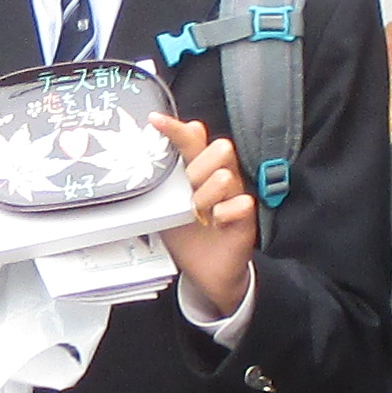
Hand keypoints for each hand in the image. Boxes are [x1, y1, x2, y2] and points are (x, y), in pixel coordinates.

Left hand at [158, 115, 256, 318]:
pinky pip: (241, 203)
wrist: (206, 272)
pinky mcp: (246, 217)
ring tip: (199, 214)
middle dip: (199, 167)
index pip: (193, 139)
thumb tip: (145, 153)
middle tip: (189, 189)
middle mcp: (221, 178)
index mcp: (200, 170)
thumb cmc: (187, 235)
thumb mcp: (166, 205)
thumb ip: (162, 179)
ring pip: (226, 176)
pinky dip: (224, 214)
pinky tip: (216, 224)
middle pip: (221, 148)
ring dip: (207, 196)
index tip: (154, 121)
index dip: (176, 129)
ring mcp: (235, 196)